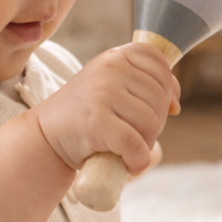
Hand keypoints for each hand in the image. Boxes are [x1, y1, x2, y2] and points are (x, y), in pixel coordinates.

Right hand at [34, 44, 180, 173]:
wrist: (46, 138)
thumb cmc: (85, 117)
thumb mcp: (113, 90)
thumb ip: (144, 86)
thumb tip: (175, 104)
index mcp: (115, 57)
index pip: (160, 65)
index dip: (166, 89)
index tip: (156, 109)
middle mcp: (110, 69)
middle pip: (159, 100)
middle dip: (153, 124)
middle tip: (131, 135)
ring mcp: (103, 93)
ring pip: (151, 125)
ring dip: (144, 144)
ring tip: (124, 147)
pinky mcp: (97, 121)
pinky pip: (136, 145)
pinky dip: (137, 161)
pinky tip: (128, 164)